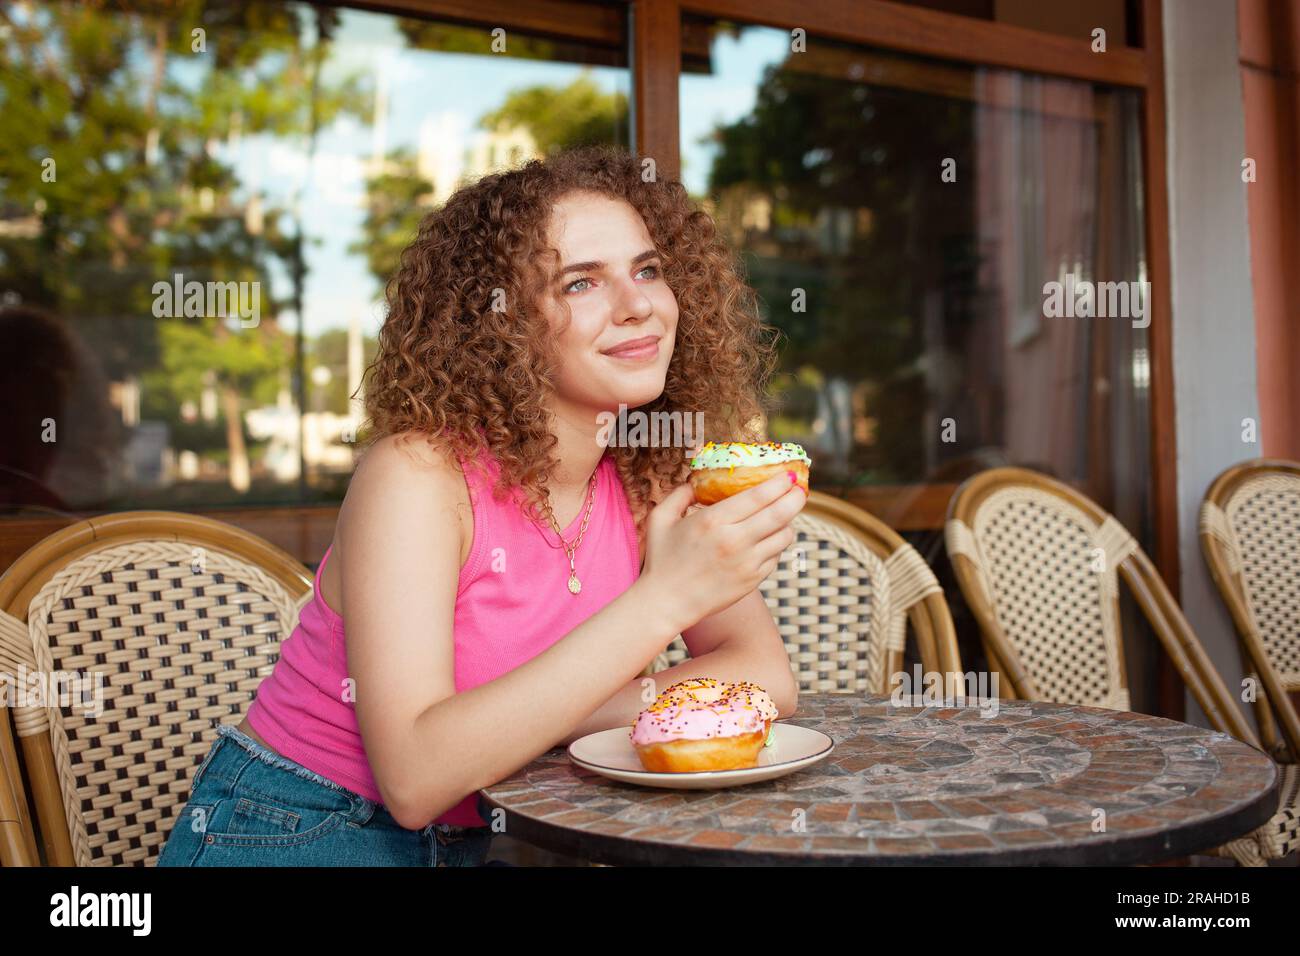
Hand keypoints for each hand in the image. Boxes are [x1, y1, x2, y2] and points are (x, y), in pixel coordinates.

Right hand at [640, 470, 805, 631]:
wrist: (666, 604)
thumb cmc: (661, 560)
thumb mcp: (660, 520)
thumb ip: (679, 495)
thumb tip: (695, 481)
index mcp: (713, 521)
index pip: (758, 496)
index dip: (779, 483)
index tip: (788, 475)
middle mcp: (734, 541)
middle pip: (780, 513)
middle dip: (796, 497)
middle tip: (799, 489)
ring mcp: (746, 563)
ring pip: (784, 536)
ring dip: (789, 522)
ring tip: (785, 514)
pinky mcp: (752, 580)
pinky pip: (776, 556)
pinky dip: (777, 544)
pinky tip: (770, 538)